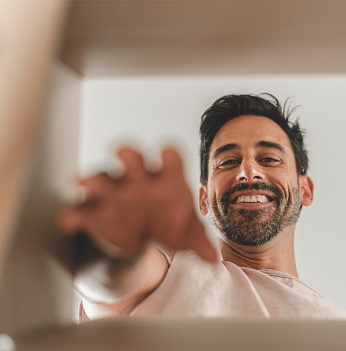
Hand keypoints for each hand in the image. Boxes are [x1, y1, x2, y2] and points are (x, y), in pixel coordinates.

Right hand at [57, 147, 217, 262]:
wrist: (145, 237)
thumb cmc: (170, 223)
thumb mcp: (187, 232)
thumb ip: (199, 241)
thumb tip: (213, 258)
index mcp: (166, 179)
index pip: (170, 159)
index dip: (169, 155)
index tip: (167, 152)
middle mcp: (139, 180)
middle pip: (133, 160)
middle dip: (128, 155)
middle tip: (123, 151)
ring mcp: (116, 192)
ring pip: (102, 177)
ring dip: (94, 178)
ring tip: (84, 182)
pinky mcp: (96, 211)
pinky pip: (82, 209)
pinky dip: (73, 213)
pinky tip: (69, 219)